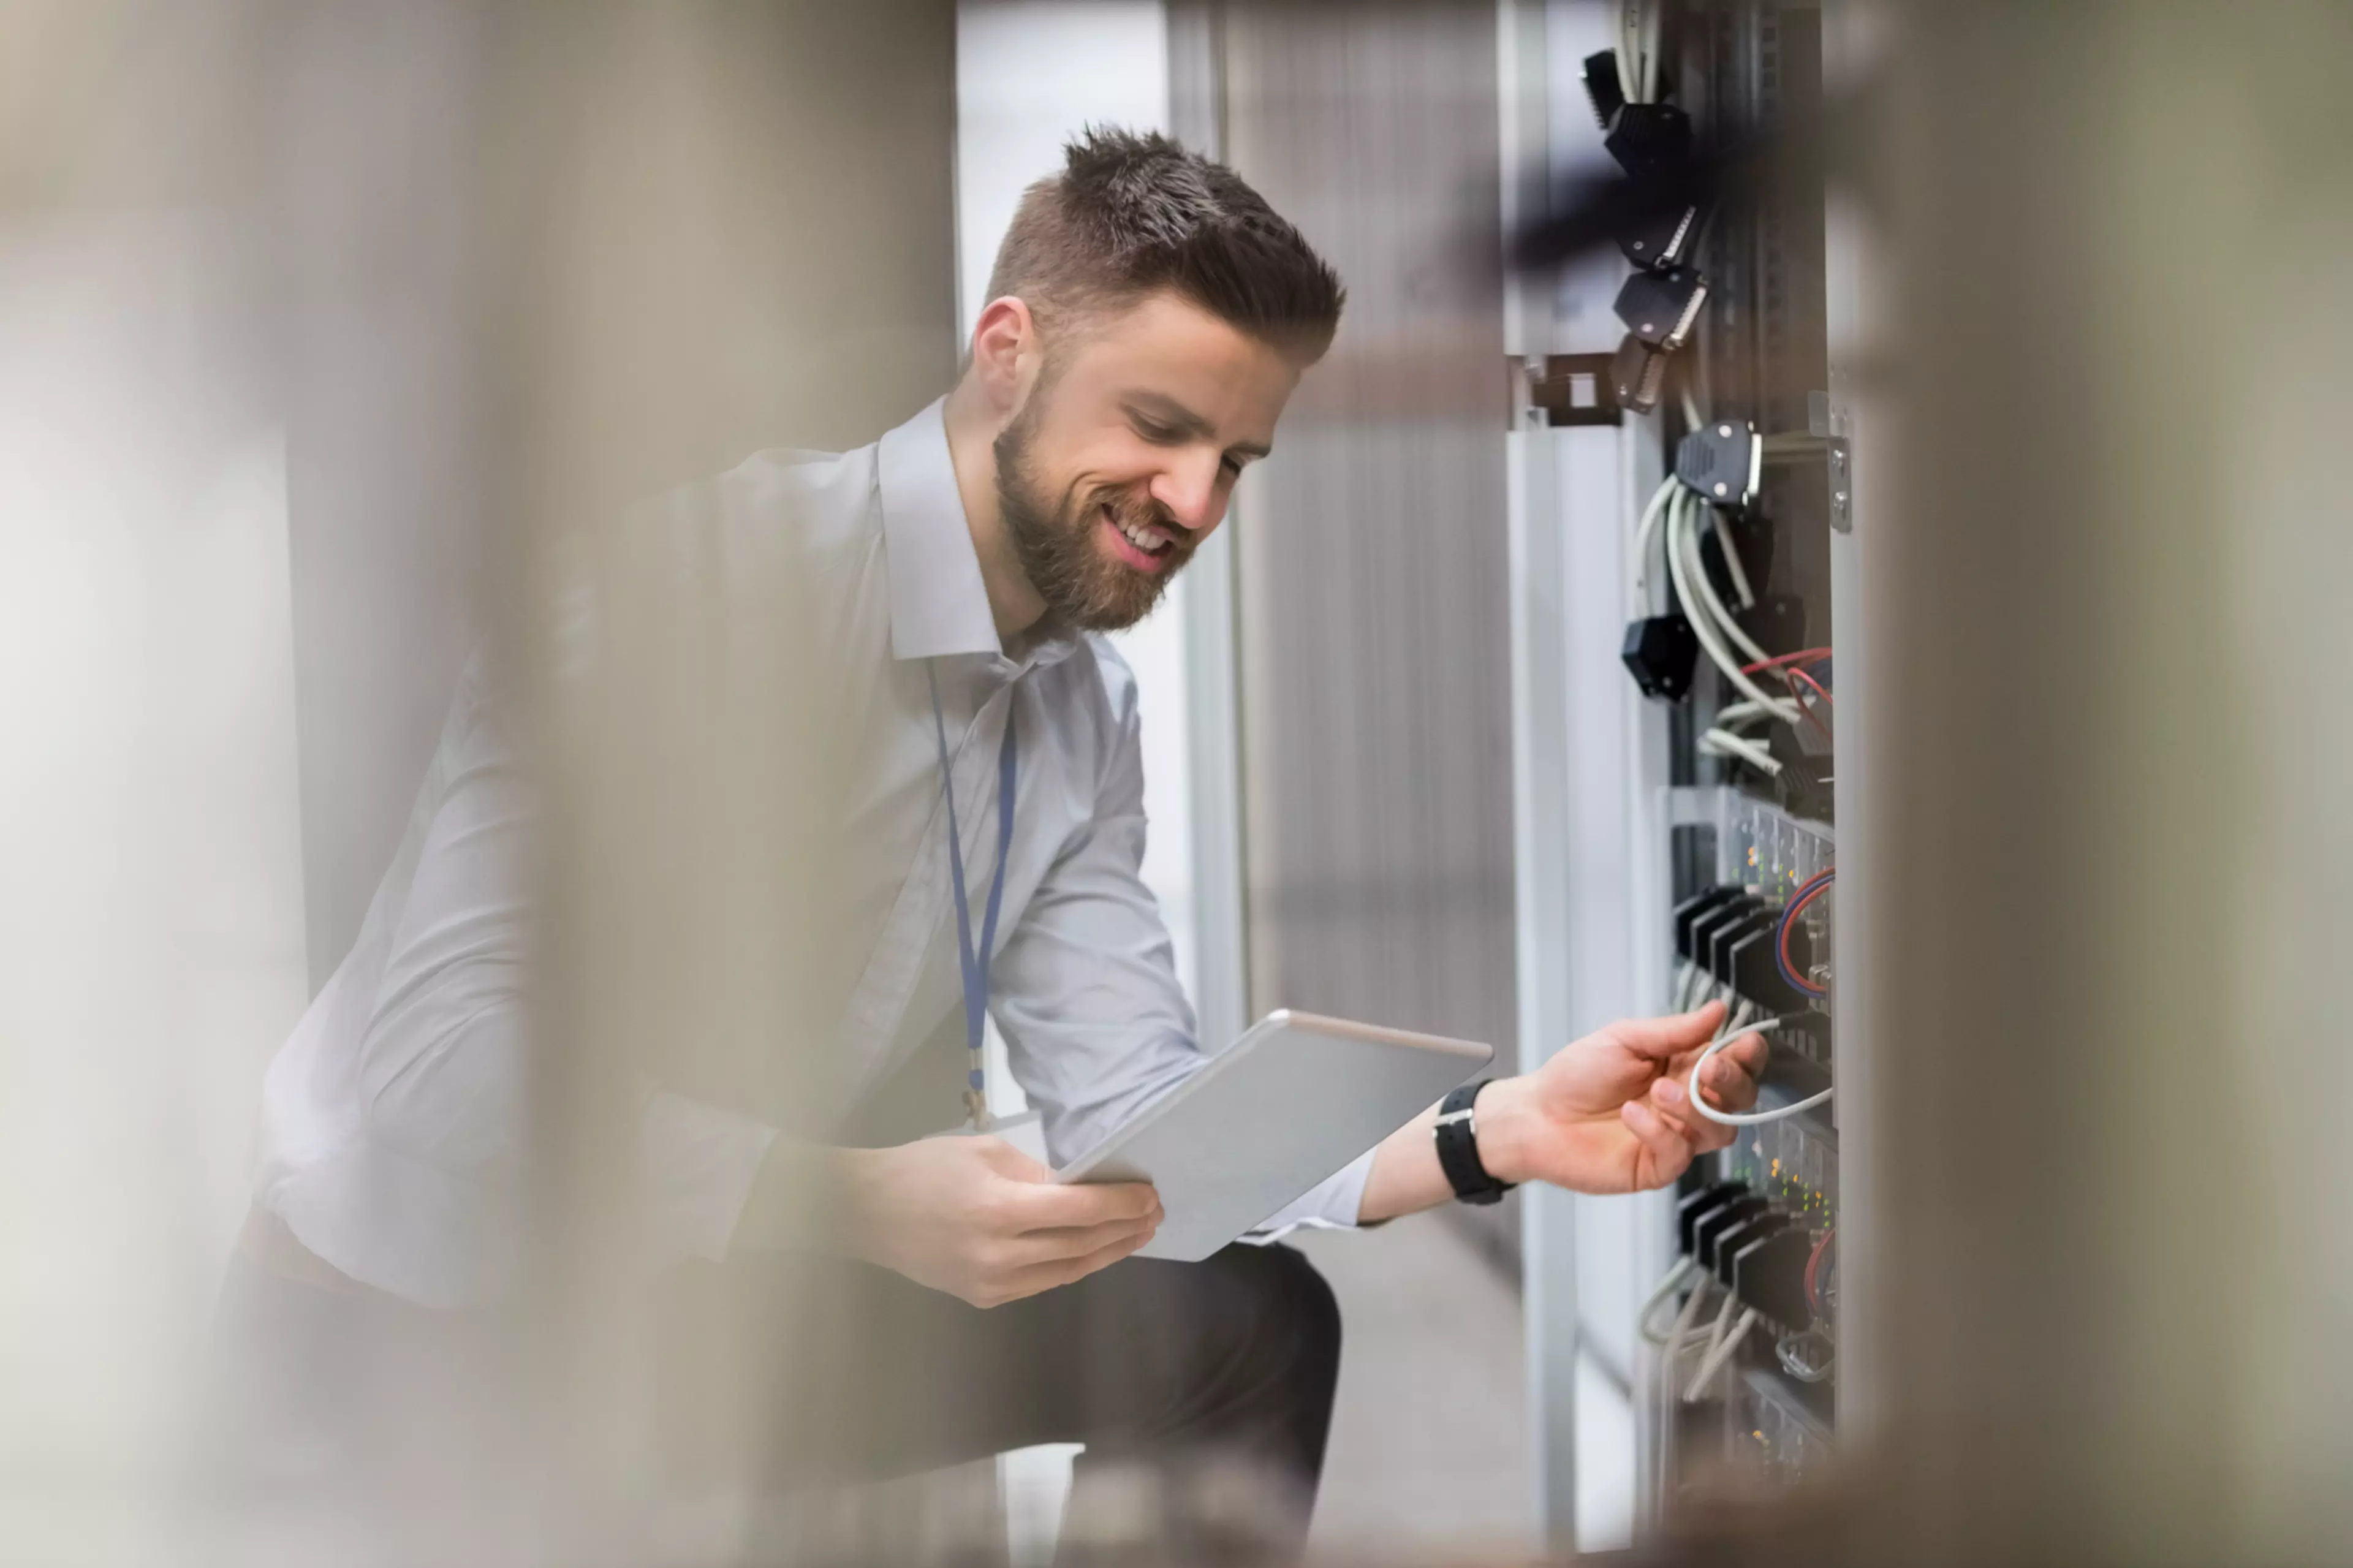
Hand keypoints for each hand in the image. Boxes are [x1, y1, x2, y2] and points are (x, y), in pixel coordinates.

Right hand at [838, 1135, 1161, 1307]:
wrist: (865, 1212)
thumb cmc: (922, 1170)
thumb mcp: (984, 1152)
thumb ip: (1036, 1172)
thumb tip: (1081, 1186)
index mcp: (999, 1210)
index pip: (1080, 1211)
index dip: (1121, 1204)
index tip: (1150, 1196)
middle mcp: (1000, 1255)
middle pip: (1081, 1245)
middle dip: (1124, 1230)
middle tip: (1154, 1214)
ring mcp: (992, 1283)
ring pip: (1068, 1271)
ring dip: (1107, 1253)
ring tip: (1136, 1235)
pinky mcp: (984, 1298)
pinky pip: (1042, 1283)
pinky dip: (1073, 1266)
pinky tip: (1093, 1251)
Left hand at [1474, 1001, 1766, 1194]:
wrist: (1537, 1114)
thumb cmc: (1576, 1075)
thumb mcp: (1624, 1039)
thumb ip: (1674, 1030)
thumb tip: (1718, 1010)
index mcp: (1684, 1065)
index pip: (1736, 1062)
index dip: (1748, 1055)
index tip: (1743, 1045)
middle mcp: (1687, 1102)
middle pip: (1740, 1098)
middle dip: (1732, 1082)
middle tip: (1708, 1070)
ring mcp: (1675, 1136)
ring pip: (1720, 1130)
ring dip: (1696, 1109)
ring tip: (1659, 1092)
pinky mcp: (1657, 1166)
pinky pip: (1680, 1154)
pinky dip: (1660, 1132)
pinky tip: (1632, 1116)